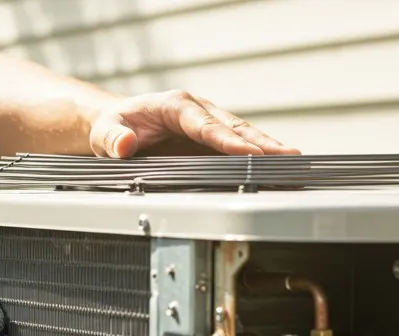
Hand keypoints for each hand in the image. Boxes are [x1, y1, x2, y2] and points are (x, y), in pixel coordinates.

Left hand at [89, 89, 299, 157]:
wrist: (116, 124)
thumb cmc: (112, 127)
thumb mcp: (105, 133)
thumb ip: (113, 139)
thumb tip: (124, 146)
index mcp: (175, 105)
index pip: (206, 125)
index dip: (228, 140)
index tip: (249, 152)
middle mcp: (197, 110)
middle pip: (233, 127)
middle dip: (261, 142)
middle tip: (287, 156)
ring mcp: (207, 124)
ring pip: (241, 134)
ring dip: (267, 147)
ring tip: (293, 160)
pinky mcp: (210, 139)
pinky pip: (237, 145)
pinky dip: (259, 154)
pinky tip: (277, 166)